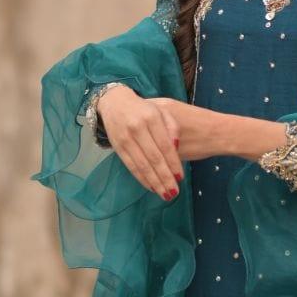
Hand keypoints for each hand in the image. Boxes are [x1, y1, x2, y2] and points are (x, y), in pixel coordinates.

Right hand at [98, 85, 184, 199]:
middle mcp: (137, 129)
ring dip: (154, 182)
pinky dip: (142, 179)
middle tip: (174, 192)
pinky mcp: (117, 148)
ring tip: (165, 194)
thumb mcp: (161, 110)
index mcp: (151, 118)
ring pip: (142, 165)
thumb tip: (176, 148)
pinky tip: (151, 187)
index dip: (173, 163)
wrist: (115, 102)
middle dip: (165, 177)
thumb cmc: (144, 109)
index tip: (181, 177)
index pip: (165, 145)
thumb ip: (172, 126)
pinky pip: (131, 167)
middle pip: (154, 158)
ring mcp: (125, 139)